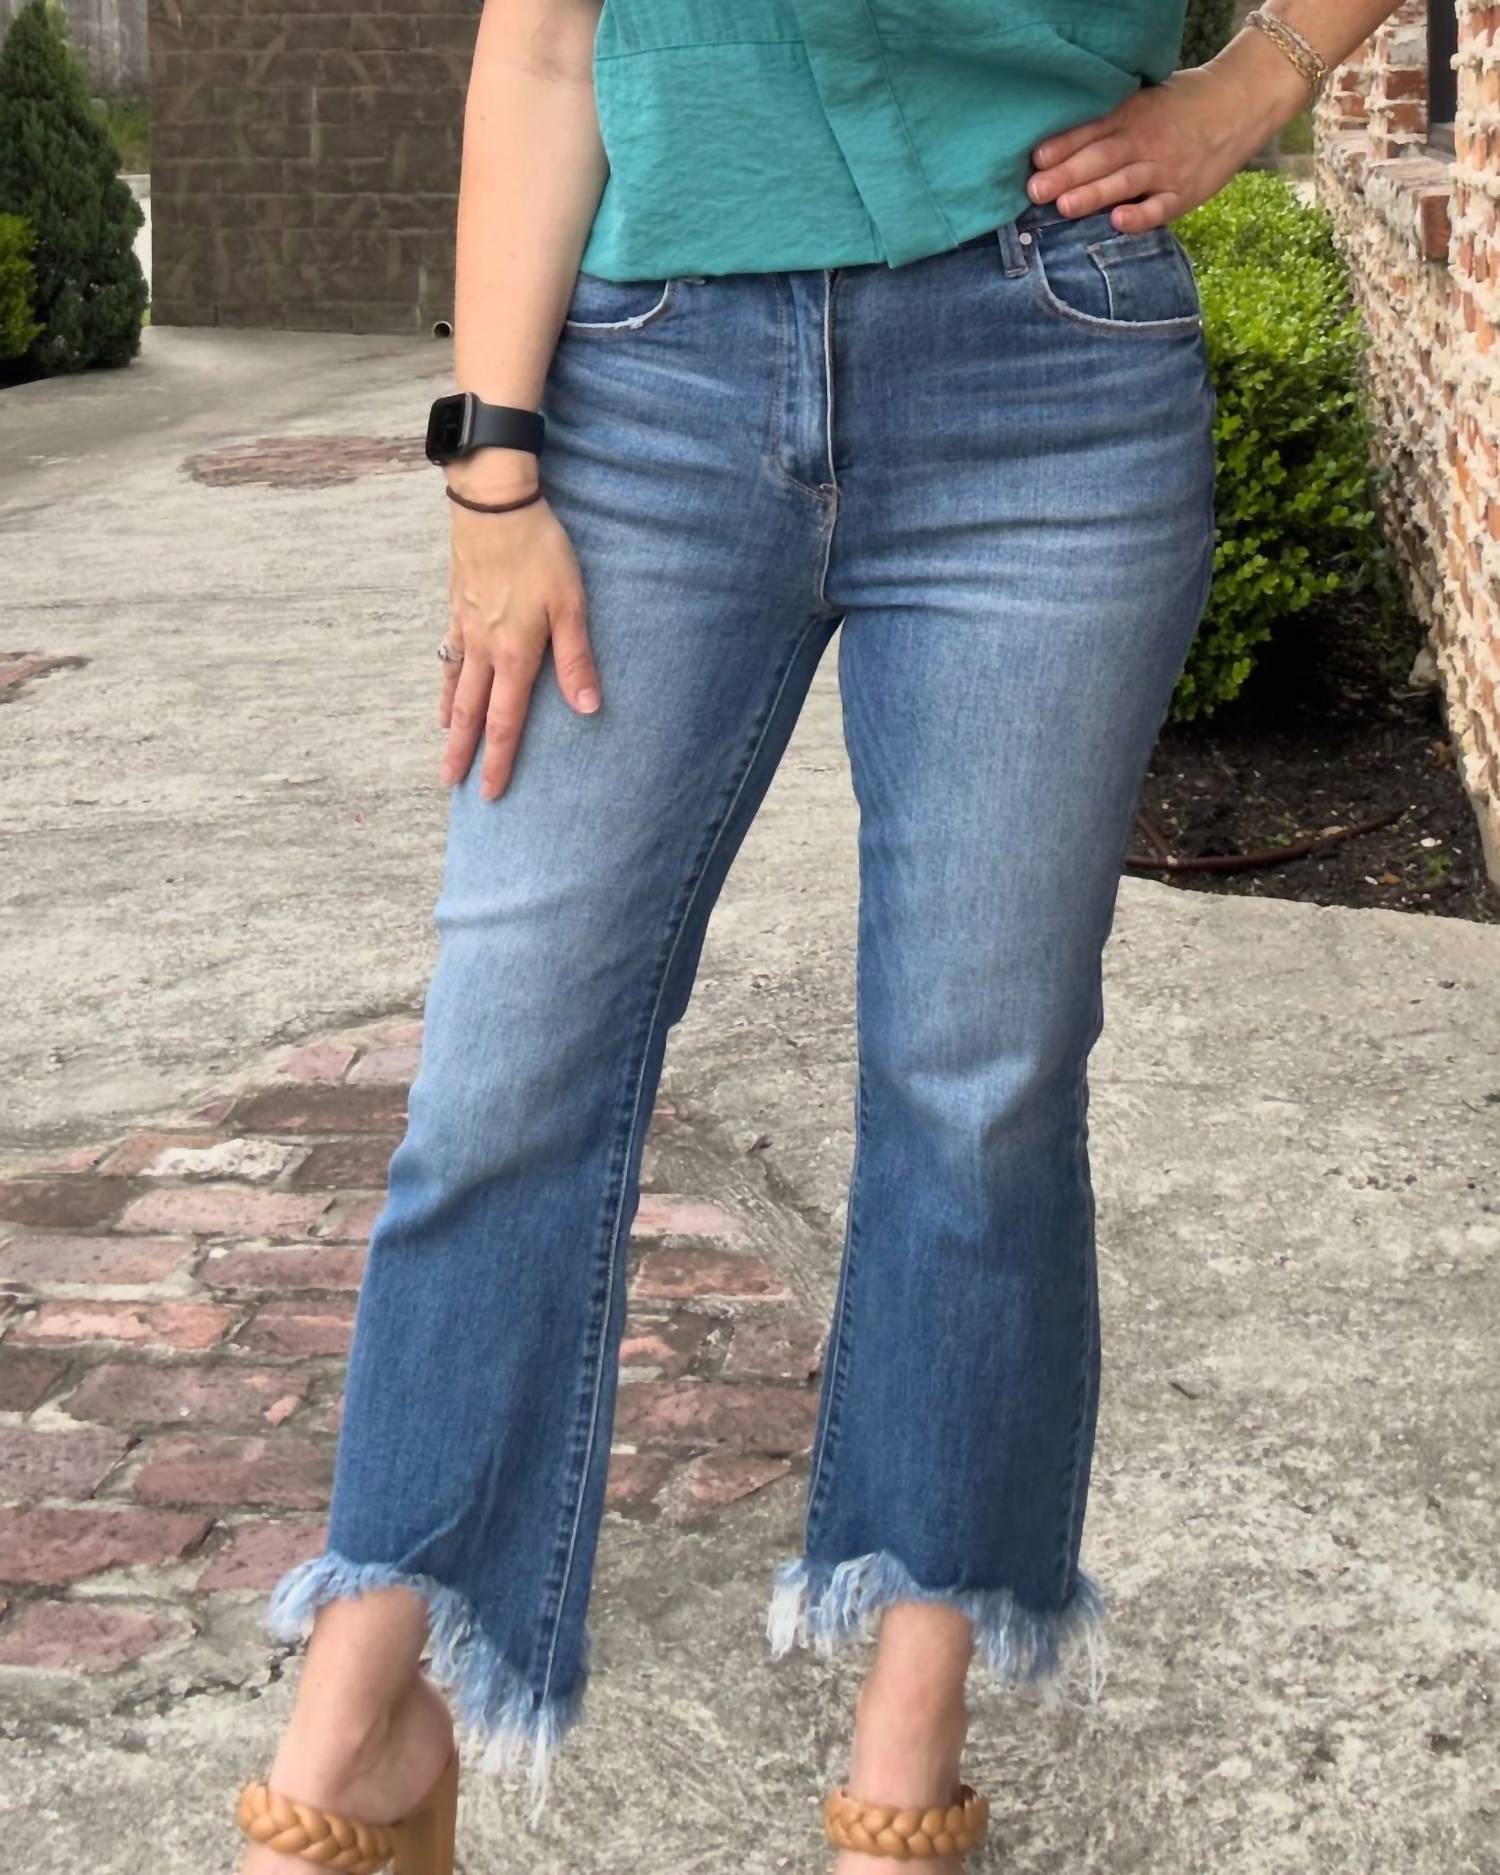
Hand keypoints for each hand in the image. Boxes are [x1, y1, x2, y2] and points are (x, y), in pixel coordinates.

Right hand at [439, 471, 598, 802]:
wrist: (493, 505)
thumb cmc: (540, 551)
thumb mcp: (571, 604)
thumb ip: (576, 658)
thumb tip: (587, 708)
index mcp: (515, 654)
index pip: (506, 721)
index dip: (499, 760)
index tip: (490, 792)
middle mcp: (485, 649)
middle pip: (473, 712)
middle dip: (464, 752)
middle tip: (451, 784)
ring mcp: (466, 629)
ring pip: (456, 686)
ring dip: (451, 722)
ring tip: (445, 747)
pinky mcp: (457, 607)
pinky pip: (448, 656)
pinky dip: (446, 681)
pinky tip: (446, 690)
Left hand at [1026, 36, 1310, 232]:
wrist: (1239, 104)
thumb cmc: (1179, 107)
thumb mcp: (1143, 102)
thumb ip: (1108, 122)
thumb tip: (1056, 147)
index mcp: (1131, 116)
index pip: (1092, 131)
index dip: (1063, 146)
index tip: (1036, 159)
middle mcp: (1145, 142)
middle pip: (1101, 159)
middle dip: (1067, 175)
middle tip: (1036, 190)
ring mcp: (1164, 170)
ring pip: (1123, 184)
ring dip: (1093, 195)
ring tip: (1064, 206)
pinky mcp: (1182, 194)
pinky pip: (1158, 208)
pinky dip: (1139, 217)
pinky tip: (1118, 222)